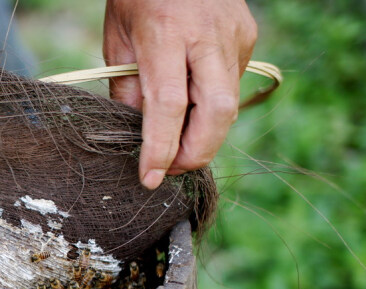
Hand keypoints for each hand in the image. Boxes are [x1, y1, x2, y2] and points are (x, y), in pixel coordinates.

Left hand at [103, 0, 256, 188]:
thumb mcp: (117, 38)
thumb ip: (128, 87)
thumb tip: (140, 135)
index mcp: (167, 33)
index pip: (168, 105)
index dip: (160, 148)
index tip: (150, 177)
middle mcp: (208, 35)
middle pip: (216, 112)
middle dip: (196, 152)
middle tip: (172, 169)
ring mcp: (234, 35)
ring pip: (228, 104)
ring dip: (203, 133)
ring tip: (177, 139)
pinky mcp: (248, 36)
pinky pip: (231, 84)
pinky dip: (211, 104)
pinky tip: (193, 96)